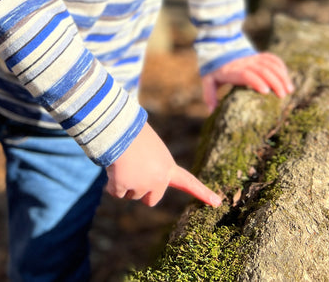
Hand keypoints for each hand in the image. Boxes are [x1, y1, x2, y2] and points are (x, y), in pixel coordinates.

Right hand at [106, 122, 221, 207]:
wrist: (117, 126)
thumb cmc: (133, 132)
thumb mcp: (151, 149)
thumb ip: (152, 166)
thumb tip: (132, 180)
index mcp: (168, 166)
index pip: (189, 181)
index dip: (202, 193)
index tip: (217, 203)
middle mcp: (158, 179)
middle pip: (151, 199)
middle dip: (141, 192)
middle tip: (133, 172)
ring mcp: (142, 184)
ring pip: (130, 195)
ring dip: (123, 181)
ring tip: (123, 161)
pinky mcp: (124, 187)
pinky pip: (115, 192)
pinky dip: (111, 183)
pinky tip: (113, 167)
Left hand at [202, 52, 293, 111]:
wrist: (219, 46)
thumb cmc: (214, 68)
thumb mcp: (208, 80)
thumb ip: (209, 95)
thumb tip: (212, 112)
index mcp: (232, 70)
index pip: (246, 74)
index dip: (257, 81)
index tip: (266, 92)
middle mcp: (244, 62)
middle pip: (263, 70)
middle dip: (275, 82)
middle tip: (283, 96)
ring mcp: (253, 58)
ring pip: (270, 64)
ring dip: (281, 76)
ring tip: (289, 90)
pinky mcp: (258, 55)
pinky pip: (272, 58)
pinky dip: (281, 67)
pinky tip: (286, 78)